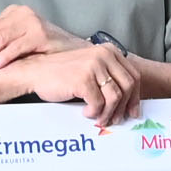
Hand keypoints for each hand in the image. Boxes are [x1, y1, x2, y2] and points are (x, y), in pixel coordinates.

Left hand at [0, 4, 69, 71]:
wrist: (74, 53)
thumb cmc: (46, 50)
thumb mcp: (20, 42)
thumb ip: (3, 44)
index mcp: (14, 13)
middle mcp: (22, 13)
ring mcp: (32, 21)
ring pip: (1, 38)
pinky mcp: (40, 33)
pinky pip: (17, 46)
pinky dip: (4, 56)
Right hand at [20, 40, 141, 128]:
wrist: (35, 72)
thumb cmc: (62, 73)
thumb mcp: (90, 68)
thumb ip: (108, 77)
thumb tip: (128, 101)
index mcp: (108, 51)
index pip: (133, 75)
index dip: (135, 96)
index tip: (133, 110)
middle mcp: (103, 55)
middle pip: (128, 86)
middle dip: (125, 107)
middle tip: (116, 119)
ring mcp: (94, 67)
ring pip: (115, 97)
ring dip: (109, 113)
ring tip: (100, 119)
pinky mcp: (83, 80)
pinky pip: (98, 104)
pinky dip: (94, 113)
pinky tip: (86, 112)